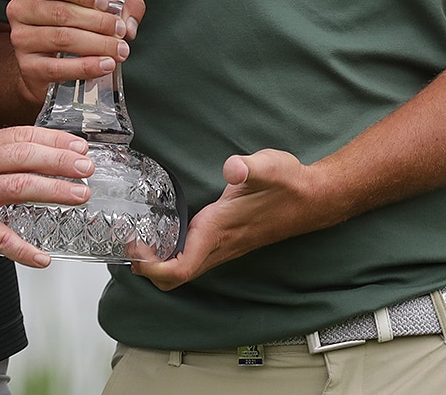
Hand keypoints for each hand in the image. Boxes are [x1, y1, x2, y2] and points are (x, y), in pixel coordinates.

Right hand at [0, 125, 95, 267]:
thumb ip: (0, 158)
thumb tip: (46, 159)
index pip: (23, 135)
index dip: (55, 140)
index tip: (81, 148)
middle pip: (24, 157)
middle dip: (60, 162)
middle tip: (87, 170)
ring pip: (18, 188)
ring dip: (53, 191)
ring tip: (79, 197)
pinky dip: (23, 249)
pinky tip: (42, 258)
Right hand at [7, 0, 144, 104]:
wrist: (43, 65)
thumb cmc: (67, 26)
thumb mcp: (90, 6)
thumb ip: (119, 4)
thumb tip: (130, 22)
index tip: (105, 3)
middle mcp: (20, 10)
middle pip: (61, 12)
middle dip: (98, 22)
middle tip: (120, 31)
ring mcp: (21, 39)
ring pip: (62, 38)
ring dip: (97, 44)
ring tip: (119, 49)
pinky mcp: (28, 67)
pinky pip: (58, 67)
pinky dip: (85, 66)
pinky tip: (104, 64)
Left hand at [128, 149, 328, 290]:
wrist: (316, 198)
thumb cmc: (291, 184)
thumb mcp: (270, 166)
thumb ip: (250, 167)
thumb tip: (233, 166)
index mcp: (220, 231)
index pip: (180, 269)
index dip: (152, 268)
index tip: (134, 247)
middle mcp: (220, 245)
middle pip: (176, 277)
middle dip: (147, 269)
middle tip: (129, 243)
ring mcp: (225, 246)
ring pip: (185, 270)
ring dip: (158, 263)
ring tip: (140, 238)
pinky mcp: (228, 240)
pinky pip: (194, 258)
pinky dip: (173, 254)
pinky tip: (167, 230)